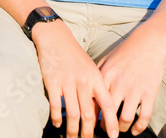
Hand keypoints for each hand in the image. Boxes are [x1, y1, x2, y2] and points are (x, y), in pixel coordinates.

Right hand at [33, 21, 118, 137]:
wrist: (55, 38)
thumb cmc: (74, 55)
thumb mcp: (90, 68)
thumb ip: (96, 87)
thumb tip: (100, 110)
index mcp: (96, 77)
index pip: (107, 104)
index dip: (111, 122)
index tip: (113, 136)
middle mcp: (83, 81)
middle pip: (88, 114)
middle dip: (88, 132)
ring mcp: (67, 82)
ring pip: (73, 113)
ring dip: (72, 130)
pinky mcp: (52, 81)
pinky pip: (55, 105)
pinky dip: (57, 118)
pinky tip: (57, 124)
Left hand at [97, 31, 165, 134]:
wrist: (147, 43)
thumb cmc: (124, 52)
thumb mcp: (106, 61)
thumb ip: (96, 76)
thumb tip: (86, 93)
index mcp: (105, 76)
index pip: (93, 101)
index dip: (90, 116)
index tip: (89, 123)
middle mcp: (118, 84)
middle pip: (107, 114)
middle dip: (104, 127)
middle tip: (103, 131)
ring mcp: (135, 89)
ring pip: (125, 118)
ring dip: (121, 129)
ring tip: (118, 131)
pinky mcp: (150, 92)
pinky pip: (144, 116)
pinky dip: (139, 127)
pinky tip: (135, 131)